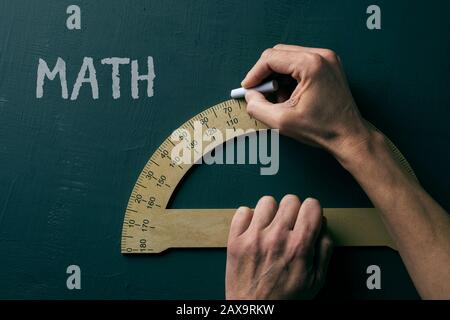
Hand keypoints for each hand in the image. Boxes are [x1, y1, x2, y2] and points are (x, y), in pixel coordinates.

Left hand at [226, 195, 332, 299]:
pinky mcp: (235, 240)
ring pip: (267, 201)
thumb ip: (325, 250)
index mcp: (299, 246)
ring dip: (271, 212)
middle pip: (290, 200)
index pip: (311, 205)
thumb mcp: (317, 280)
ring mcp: (254, 237)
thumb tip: (323, 226)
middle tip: (290, 225)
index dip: (312, 211)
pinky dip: (249, 217)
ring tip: (271, 226)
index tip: (308, 217)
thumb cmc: (285, 299)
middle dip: (294, 211)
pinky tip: (254, 229)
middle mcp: (277, 237)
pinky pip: (242, 211)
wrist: (255, 313)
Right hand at [243, 44, 371, 159]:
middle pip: (279, 53)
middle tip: (260, 94)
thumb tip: (249, 95)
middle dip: (265, 73)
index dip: (254, 74)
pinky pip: (300, 62)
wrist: (348, 135)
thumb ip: (257, 107)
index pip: (271, 58)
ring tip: (279, 98)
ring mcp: (327, 58)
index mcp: (310, 65)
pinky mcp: (329, 65)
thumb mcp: (281, 121)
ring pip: (288, 57)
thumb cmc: (321, 129)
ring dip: (277, 75)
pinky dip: (289, 76)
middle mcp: (321, 55)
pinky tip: (290, 95)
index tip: (247, 89)